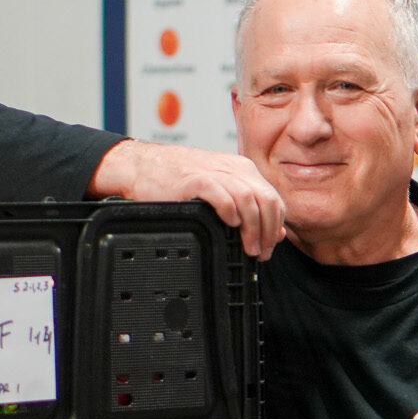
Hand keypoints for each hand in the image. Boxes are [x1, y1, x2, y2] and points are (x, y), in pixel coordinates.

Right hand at [92, 139, 285, 259]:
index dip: (275, 226)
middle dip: (267, 231)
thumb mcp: (220, 189)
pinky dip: (231, 213)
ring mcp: (215, 172)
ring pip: (249, 200)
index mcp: (242, 169)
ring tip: (248, 247)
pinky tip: (229, 225)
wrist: (142, 166)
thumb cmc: (178, 179)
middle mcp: (233, 168)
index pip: (274, 198)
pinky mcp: (195, 180)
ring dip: (253, 228)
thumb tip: (275, 232)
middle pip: (267, 200)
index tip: (268, 246)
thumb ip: (248, 208)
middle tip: (260, 252)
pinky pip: (223, 197)